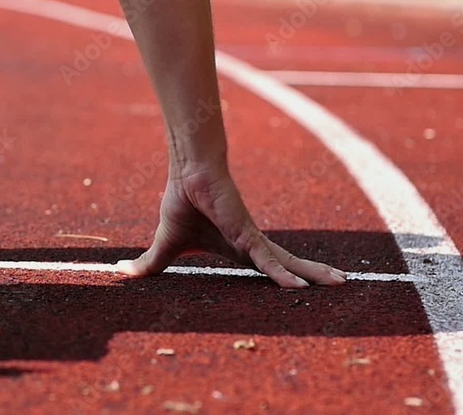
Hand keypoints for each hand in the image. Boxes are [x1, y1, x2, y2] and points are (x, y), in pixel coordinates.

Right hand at [117, 163, 346, 287]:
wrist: (187, 173)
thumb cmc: (181, 202)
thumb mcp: (166, 245)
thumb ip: (150, 264)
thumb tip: (120, 273)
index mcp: (236, 247)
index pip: (265, 266)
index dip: (283, 276)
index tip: (303, 288)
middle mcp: (250, 244)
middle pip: (287, 264)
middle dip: (314, 274)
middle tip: (341, 283)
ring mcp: (252, 240)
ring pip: (287, 263)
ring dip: (314, 274)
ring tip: (342, 283)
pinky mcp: (247, 235)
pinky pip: (268, 261)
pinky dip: (283, 275)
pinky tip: (301, 288)